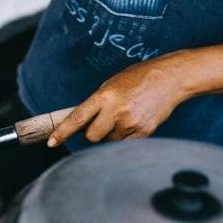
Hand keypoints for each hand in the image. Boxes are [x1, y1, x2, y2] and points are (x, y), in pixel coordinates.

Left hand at [48, 52, 190, 146]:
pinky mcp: (144, 131)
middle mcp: (116, 110)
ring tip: (124, 116)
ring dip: (110, 134)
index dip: (62, 132)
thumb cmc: (138, 78)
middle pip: (91, 136)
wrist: (171, 78)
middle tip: (101, 122)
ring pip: (108, 141)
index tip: (51, 142)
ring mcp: (131, 122)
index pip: (77, 118)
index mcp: (104, 96)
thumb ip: (96, 103)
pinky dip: (124, 138)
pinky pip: (124, 144)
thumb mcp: (112, 84)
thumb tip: (80, 123)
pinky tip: (132, 122)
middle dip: (91, 133)